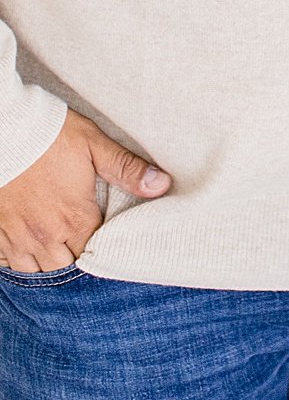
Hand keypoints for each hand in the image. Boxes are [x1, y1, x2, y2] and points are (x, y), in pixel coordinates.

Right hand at [0, 110, 171, 271]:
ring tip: (59, 247)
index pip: (95, 253)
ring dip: (49, 263)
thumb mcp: (94, 145)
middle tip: (84, 244)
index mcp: (73, 219)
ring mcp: (17, 238)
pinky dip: (21, 258)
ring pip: (36, 271)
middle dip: (77, 261)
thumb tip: (162, 185)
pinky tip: (30, 245)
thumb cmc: (50, 135)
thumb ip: (127, 169)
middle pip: (65, 269)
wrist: (6, 128)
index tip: (109, 241)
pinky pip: (9, 263)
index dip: (104, 250)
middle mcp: (45, 236)